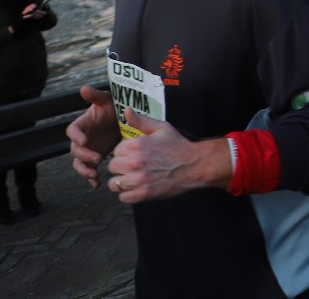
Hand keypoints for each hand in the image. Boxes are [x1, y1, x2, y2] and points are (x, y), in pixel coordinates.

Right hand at [68, 86, 120, 186]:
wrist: (125, 120)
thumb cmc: (114, 107)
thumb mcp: (107, 100)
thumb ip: (96, 96)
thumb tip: (84, 88)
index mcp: (82, 125)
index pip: (72, 131)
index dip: (76, 136)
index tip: (84, 141)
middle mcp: (82, 139)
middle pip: (75, 150)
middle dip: (83, 156)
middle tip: (96, 159)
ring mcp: (88, 150)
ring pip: (80, 163)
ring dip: (84, 170)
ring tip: (94, 175)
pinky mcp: (95, 158)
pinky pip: (90, 171)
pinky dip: (91, 179)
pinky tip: (97, 185)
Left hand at [106, 109, 228, 202]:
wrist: (195, 165)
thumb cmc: (178, 146)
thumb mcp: (162, 128)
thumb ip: (141, 120)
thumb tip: (126, 110)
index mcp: (137, 145)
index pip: (115, 151)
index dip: (124, 153)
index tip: (133, 154)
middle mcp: (135, 162)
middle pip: (112, 167)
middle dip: (121, 167)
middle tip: (133, 167)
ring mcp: (139, 179)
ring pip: (114, 184)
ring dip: (122, 181)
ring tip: (133, 178)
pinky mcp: (143, 194)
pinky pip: (123, 197)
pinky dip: (128, 194)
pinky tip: (137, 187)